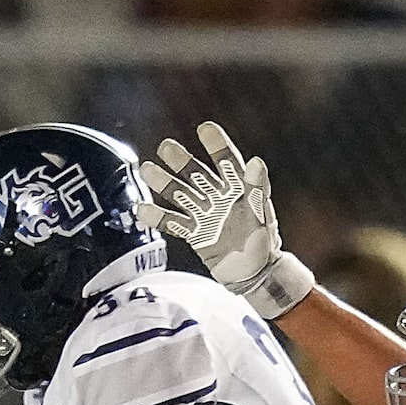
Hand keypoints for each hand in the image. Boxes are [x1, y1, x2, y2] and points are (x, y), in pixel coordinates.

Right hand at [135, 121, 311, 316]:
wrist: (254, 275)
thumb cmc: (263, 243)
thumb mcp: (262, 213)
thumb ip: (257, 187)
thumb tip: (257, 161)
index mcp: (238, 189)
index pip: (226, 161)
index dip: (216, 145)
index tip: (204, 129)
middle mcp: (218, 197)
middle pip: (196, 174)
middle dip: (181, 160)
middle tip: (165, 147)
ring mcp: (204, 214)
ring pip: (180, 194)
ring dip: (163, 182)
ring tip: (146, 170)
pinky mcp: (194, 233)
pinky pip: (173, 222)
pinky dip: (158, 217)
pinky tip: (141, 209)